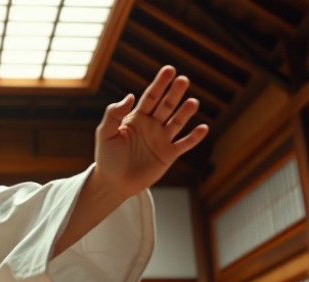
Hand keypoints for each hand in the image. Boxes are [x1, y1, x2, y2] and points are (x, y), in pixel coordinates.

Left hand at [94, 65, 208, 197]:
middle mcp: (152, 125)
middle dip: (175, 93)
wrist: (113, 183)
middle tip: (183, 80)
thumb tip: (130, 96)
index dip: (160, 83)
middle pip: (167, 105)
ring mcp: (161, 139)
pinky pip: (184, 144)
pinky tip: (203, 128)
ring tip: (193, 102)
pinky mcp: (168, 155)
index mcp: (137, 118)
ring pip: (177, 122)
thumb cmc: (106, 158)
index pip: (151, 96)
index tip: (169, 70)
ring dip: (186, 112)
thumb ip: (113, 114)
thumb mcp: (105, 133)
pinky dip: (194, 137)